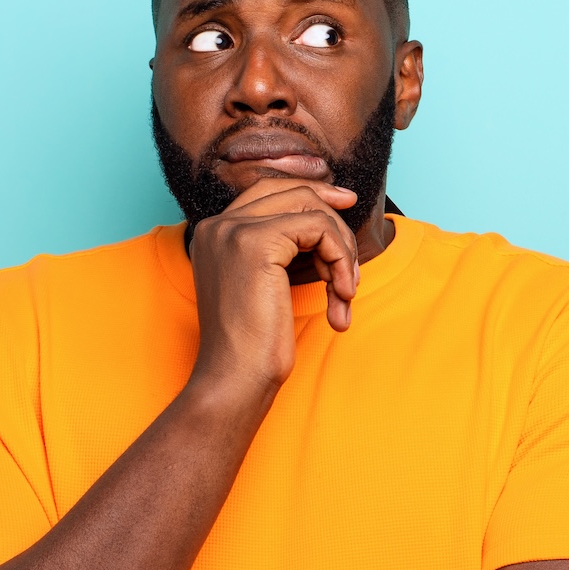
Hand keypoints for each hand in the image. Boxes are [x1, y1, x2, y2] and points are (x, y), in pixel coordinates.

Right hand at [186, 175, 361, 402]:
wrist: (235, 378)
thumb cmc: (253, 346)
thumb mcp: (266, 286)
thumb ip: (282, 250)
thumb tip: (325, 219)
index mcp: (215, 234)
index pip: (270, 190)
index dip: (312, 192)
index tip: (345, 204)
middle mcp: (218, 225)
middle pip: (293, 192)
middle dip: (335, 223)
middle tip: (353, 262)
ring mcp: (234, 230)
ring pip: (311, 209)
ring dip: (341, 251)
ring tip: (344, 294)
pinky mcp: (256, 242)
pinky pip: (319, 228)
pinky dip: (340, 259)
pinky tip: (341, 296)